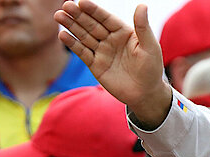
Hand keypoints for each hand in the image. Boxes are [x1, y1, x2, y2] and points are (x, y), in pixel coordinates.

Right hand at [55, 0, 172, 127]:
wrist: (145, 93)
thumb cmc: (151, 68)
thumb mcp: (150, 47)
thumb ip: (143, 26)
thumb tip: (142, 5)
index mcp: (123, 31)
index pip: (106, 18)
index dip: (94, 10)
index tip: (81, 2)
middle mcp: (110, 39)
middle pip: (91, 24)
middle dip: (78, 15)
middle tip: (65, 5)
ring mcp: (102, 51)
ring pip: (84, 36)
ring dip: (71, 26)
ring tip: (58, 16)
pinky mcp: (95, 65)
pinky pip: (82, 52)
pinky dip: (72, 44)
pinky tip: (63, 35)